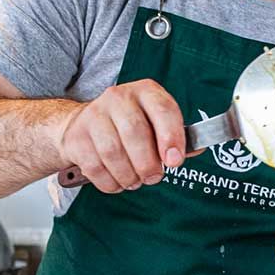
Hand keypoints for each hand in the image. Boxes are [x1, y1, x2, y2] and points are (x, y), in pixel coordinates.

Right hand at [58, 79, 185, 193]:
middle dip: (147, 164)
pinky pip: (96, 168)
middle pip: (135, 134)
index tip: (175, 162)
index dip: (171, 138)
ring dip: (128, 176)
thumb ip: (176, 137)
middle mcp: (118, 98)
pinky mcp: (77, 137)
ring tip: (134, 180)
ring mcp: (94, 116)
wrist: (83, 124)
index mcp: (145, 92)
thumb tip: (197, 149)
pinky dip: (110, 182)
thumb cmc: (128, 126)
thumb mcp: (155, 122)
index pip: (162, 110)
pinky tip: (117, 180)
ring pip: (114, 154)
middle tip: (153, 177)